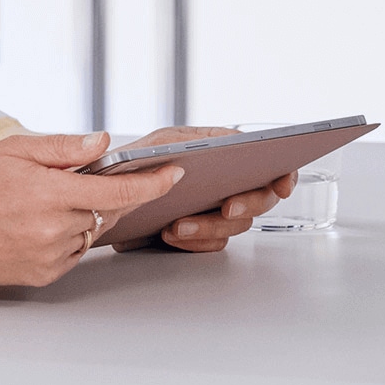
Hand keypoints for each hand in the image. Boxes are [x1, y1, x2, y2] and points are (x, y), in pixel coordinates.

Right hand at [0, 131, 182, 287]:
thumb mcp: (18, 150)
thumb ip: (65, 147)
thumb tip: (104, 142)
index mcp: (51, 193)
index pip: (116, 191)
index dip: (150, 183)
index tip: (173, 173)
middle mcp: (55, 229)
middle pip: (104, 211)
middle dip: (98, 195)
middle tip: (68, 182)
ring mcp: (50, 256)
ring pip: (89, 233)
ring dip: (80, 217)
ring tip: (43, 204)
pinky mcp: (43, 275)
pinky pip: (73, 253)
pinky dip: (67, 237)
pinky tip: (38, 225)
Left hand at [105, 126, 296, 252]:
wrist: (102, 198)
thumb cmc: (130, 161)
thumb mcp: (160, 143)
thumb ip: (193, 143)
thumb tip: (229, 141)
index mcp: (216, 151)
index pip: (261, 159)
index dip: (281, 172)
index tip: (283, 184)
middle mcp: (221, 180)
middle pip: (258, 196)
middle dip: (247, 204)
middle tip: (227, 208)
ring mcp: (212, 208)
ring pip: (234, 225)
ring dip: (209, 227)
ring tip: (179, 225)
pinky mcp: (200, 233)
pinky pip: (212, 243)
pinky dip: (193, 241)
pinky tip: (170, 234)